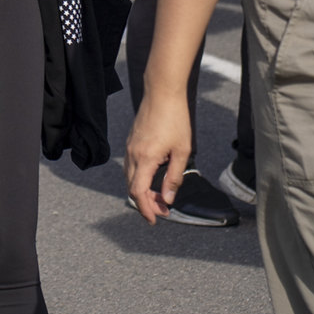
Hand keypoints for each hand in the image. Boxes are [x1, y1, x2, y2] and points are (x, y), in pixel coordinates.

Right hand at [124, 92, 193, 223]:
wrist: (162, 93)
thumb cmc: (175, 119)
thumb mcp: (183, 152)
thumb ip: (174, 178)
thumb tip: (168, 198)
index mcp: (145, 159)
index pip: (138, 192)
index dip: (145, 209)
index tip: (155, 220)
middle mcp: (133, 154)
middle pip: (132, 187)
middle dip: (146, 203)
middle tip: (163, 211)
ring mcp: (130, 147)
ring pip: (130, 177)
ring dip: (142, 191)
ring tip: (160, 197)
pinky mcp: (132, 141)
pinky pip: (131, 166)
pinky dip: (140, 178)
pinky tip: (154, 178)